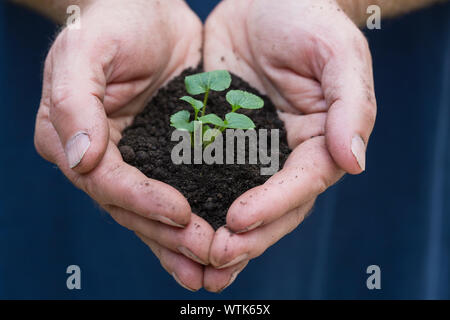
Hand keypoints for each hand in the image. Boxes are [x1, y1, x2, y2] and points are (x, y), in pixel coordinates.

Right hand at [34, 0, 212, 290]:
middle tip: (206, 254)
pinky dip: (197, 219)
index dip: (141, 201)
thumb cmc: (115, 20)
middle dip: (168, 234)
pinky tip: (219, 240)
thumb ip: (75, 102)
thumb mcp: (87, 49)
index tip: (180, 214)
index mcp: (73, 135)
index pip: (106, 181)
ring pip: (155, 211)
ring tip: (213, 267)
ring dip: (182, 242)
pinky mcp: (166, 155)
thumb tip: (78, 159)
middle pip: (132, 207)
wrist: (150, 8)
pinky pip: (181, 191)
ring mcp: (135, 159)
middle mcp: (101, 156)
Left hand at [202, 0, 375, 291]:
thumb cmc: (307, 19)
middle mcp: (285, 155)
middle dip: (246, 236)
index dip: (274, 205)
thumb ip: (352, 105)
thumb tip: (354, 163)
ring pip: (237, 201)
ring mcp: (250, 151)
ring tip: (193, 260)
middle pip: (271, 208)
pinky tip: (171, 222)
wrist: (264, 0)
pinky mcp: (219, 140)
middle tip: (213, 257)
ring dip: (217, 233)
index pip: (302, 183)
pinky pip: (206, 176)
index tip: (239, 221)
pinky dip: (193, 202)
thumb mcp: (338, 53)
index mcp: (319, 141)